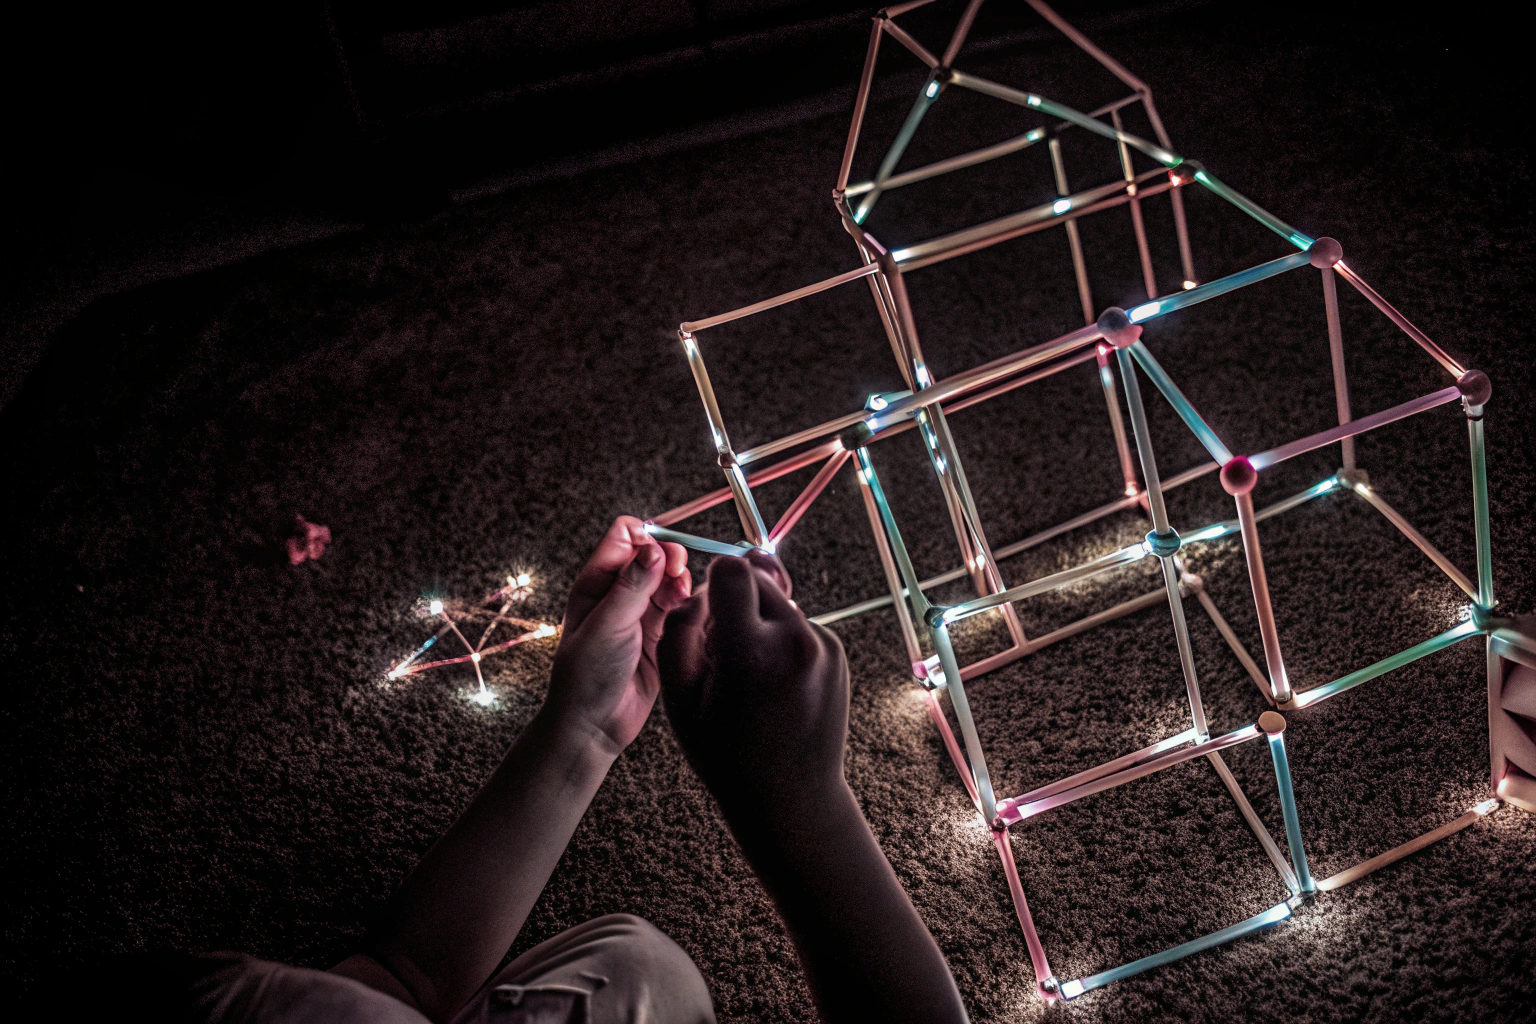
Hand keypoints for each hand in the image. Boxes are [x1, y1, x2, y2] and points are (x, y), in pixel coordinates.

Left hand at [545, 517, 689, 755]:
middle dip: (672, 558)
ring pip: (670, 579)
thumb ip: (632, 586)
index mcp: (597, 581)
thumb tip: (654, 549)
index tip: (663, 555)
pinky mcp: (660, 634)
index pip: (625, 535)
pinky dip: (689, 603)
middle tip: (678, 576)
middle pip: (654, 553)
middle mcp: (619, 592)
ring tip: (684, 597)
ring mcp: (640, 613)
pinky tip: (691, 611)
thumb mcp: (607, 626)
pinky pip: (680, 606)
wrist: (595, 724)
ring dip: (682, 581)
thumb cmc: (586, 676)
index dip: (647, 537)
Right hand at [658, 551, 848, 822]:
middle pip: (757, 579)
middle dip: (735, 604)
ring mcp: (823, 646)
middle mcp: (795, 640)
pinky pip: (798, 624)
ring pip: (778, 601)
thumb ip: (682, 627)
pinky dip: (781, 642)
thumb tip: (705, 585)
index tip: (708, 613)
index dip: (713, 583)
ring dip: (759, 623)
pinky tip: (773, 687)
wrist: (791, 799)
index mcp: (751, 650)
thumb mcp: (678, 697)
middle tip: (723, 657)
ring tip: (750, 680)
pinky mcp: (836, 652)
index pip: (732, 570)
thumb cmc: (725, 755)